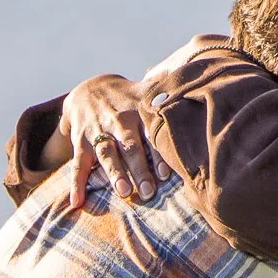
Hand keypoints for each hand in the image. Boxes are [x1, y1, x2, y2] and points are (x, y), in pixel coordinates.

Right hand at [64, 71, 164, 203]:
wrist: (88, 90)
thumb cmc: (128, 100)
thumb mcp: (145, 91)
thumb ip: (168, 92)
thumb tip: (200, 76)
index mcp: (138, 112)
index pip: (151, 132)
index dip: (159, 152)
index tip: (167, 172)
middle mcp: (119, 122)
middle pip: (130, 146)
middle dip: (139, 167)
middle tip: (149, 190)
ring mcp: (98, 132)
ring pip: (106, 153)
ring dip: (114, 173)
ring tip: (123, 191)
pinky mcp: (80, 142)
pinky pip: (77, 164)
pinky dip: (76, 184)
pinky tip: (77, 202)